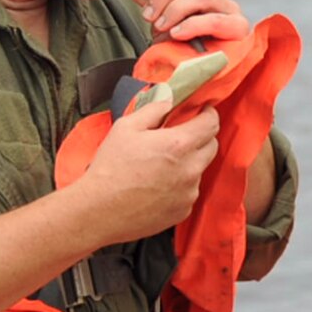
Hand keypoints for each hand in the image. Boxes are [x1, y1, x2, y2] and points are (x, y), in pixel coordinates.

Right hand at [79, 100, 219, 243]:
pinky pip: (189, 192)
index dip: (209, 114)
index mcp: (178, 145)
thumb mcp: (126, 127)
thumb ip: (153, 110)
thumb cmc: (110, 167)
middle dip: (202, 137)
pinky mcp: (183, 211)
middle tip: (181, 136)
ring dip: (189, 163)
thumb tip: (169, 100)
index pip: (211, 124)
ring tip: (162, 166)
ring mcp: (189, 193)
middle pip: (212, 146)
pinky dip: (181, 186)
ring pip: (200, 170)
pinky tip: (158, 186)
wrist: (99, 211)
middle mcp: (190, 170)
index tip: (203, 112)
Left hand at [128, 0, 249, 41]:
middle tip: (148, 16)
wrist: (203, 77)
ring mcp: (228, 9)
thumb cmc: (182, 51)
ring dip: (176, 9)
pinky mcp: (237, 28)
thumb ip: (151, 8)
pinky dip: (193, 24)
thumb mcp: (162, 27)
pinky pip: (215, 20)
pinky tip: (177, 33)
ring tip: (161, 26)